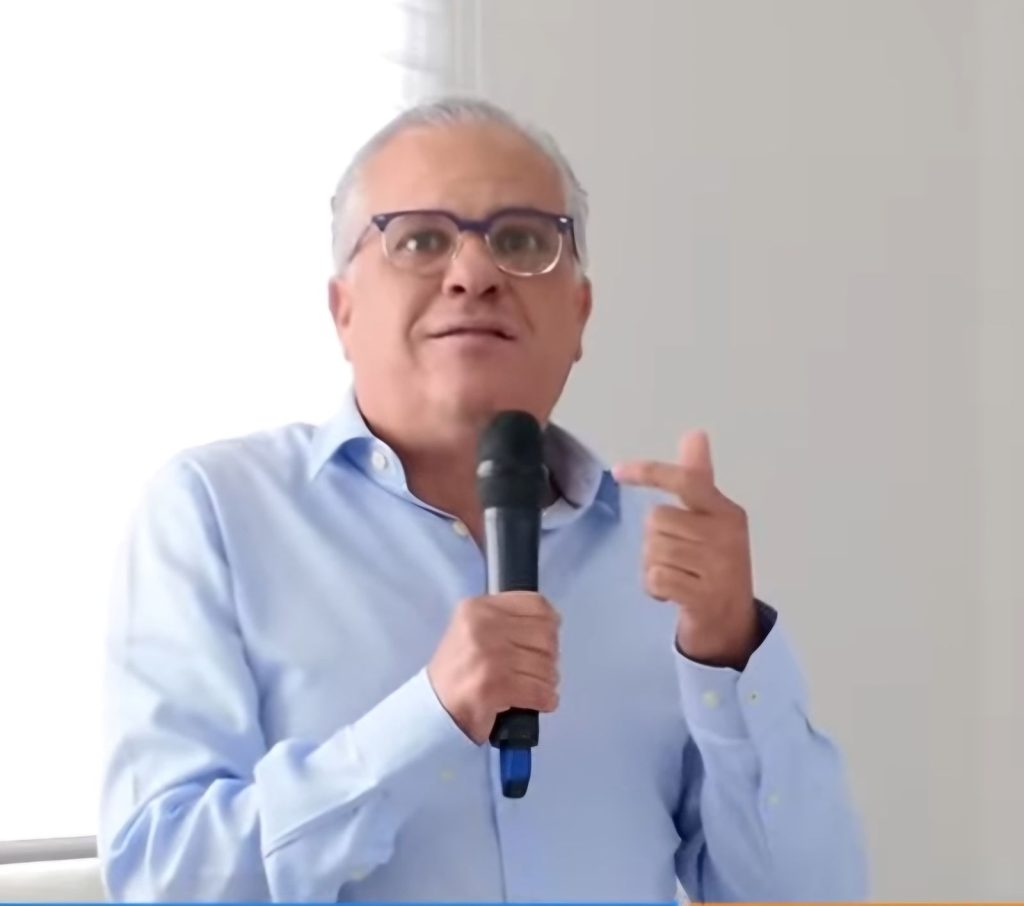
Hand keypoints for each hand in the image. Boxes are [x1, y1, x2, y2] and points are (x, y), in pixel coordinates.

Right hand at [427, 592, 560, 743]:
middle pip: (546, 636)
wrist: (434, 708)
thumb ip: (508, 619)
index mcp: (479, 607)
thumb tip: (552, 623)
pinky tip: (537, 701)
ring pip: (546, 666)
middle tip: (537, 669)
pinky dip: (546, 699)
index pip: (537, 605)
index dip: (550, 624)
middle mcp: (482, 626)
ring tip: (532, 686)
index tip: (543, 640)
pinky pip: (540, 692)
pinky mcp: (492, 687)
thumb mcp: (475, 628)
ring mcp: (488, 657)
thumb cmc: (461, 669)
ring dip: (547, 681)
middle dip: (549, 657)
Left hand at [614, 431, 757, 668]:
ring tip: (674, 576)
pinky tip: (670, 593)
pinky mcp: (703, 596)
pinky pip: (656, 578)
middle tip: (674, 557)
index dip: (650, 472)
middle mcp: (725, 535)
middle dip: (655, 539)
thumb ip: (698, 479)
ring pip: (653, 549)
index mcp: (726, 511)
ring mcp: (717, 567)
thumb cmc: (715, 565)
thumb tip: (695, 433)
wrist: (733, 624)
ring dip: (653, 566)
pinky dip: (654, 588)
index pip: (686, 480)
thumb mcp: (712, 520)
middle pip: (657, 519)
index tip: (618, 471)